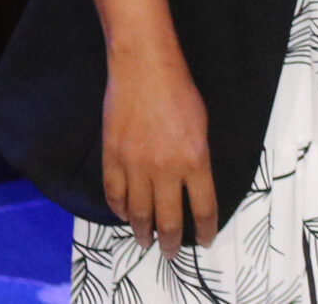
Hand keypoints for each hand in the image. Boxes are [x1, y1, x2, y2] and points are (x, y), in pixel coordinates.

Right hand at [102, 39, 216, 259]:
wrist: (144, 67)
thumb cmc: (179, 90)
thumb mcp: (202, 127)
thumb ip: (198, 160)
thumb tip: (193, 186)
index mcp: (195, 160)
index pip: (204, 207)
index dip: (205, 230)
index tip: (204, 239)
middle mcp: (165, 168)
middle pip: (169, 219)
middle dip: (171, 242)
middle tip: (170, 252)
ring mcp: (135, 165)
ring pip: (138, 213)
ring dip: (143, 231)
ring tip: (146, 240)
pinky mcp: (112, 157)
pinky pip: (114, 194)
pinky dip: (119, 209)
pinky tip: (124, 215)